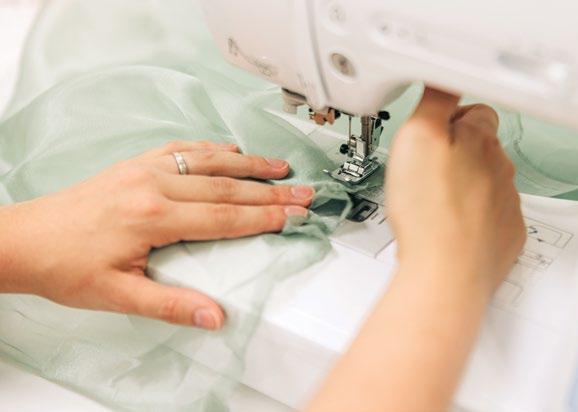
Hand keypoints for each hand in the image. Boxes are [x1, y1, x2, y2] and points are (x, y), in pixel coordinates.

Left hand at [0, 140, 313, 329]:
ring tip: (280, 167)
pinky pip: (182, 149)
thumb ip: (170, 304)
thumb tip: (215, 317)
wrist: (25, 240)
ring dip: (248, 164)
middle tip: (302, 193)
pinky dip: (211, 149)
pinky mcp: (135, 163)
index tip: (294, 216)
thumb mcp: (117, 295)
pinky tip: (229, 150)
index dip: (263, 217)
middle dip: (269, 191)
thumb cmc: (66, 268)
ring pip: (209, 161)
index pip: (224, 217)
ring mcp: (144, 168)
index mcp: (152, 216)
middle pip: (225, 187)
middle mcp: (153, 184)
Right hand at [307, 90, 526, 411]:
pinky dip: (473, 217)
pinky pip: (491, 216)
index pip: (474, 110)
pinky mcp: (505, 235)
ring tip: (433, 202)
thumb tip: (444, 77)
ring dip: (463, 186)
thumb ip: (434, 100)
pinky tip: (449, 226)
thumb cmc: (429, 213)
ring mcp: (506, 204)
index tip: (432, 132)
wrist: (447, 275)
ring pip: (485, 182)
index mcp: (480, 139)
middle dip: (456, 152)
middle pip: (480, 147)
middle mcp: (500, 169)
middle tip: (425, 171)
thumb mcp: (416, 137)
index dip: (449, 119)